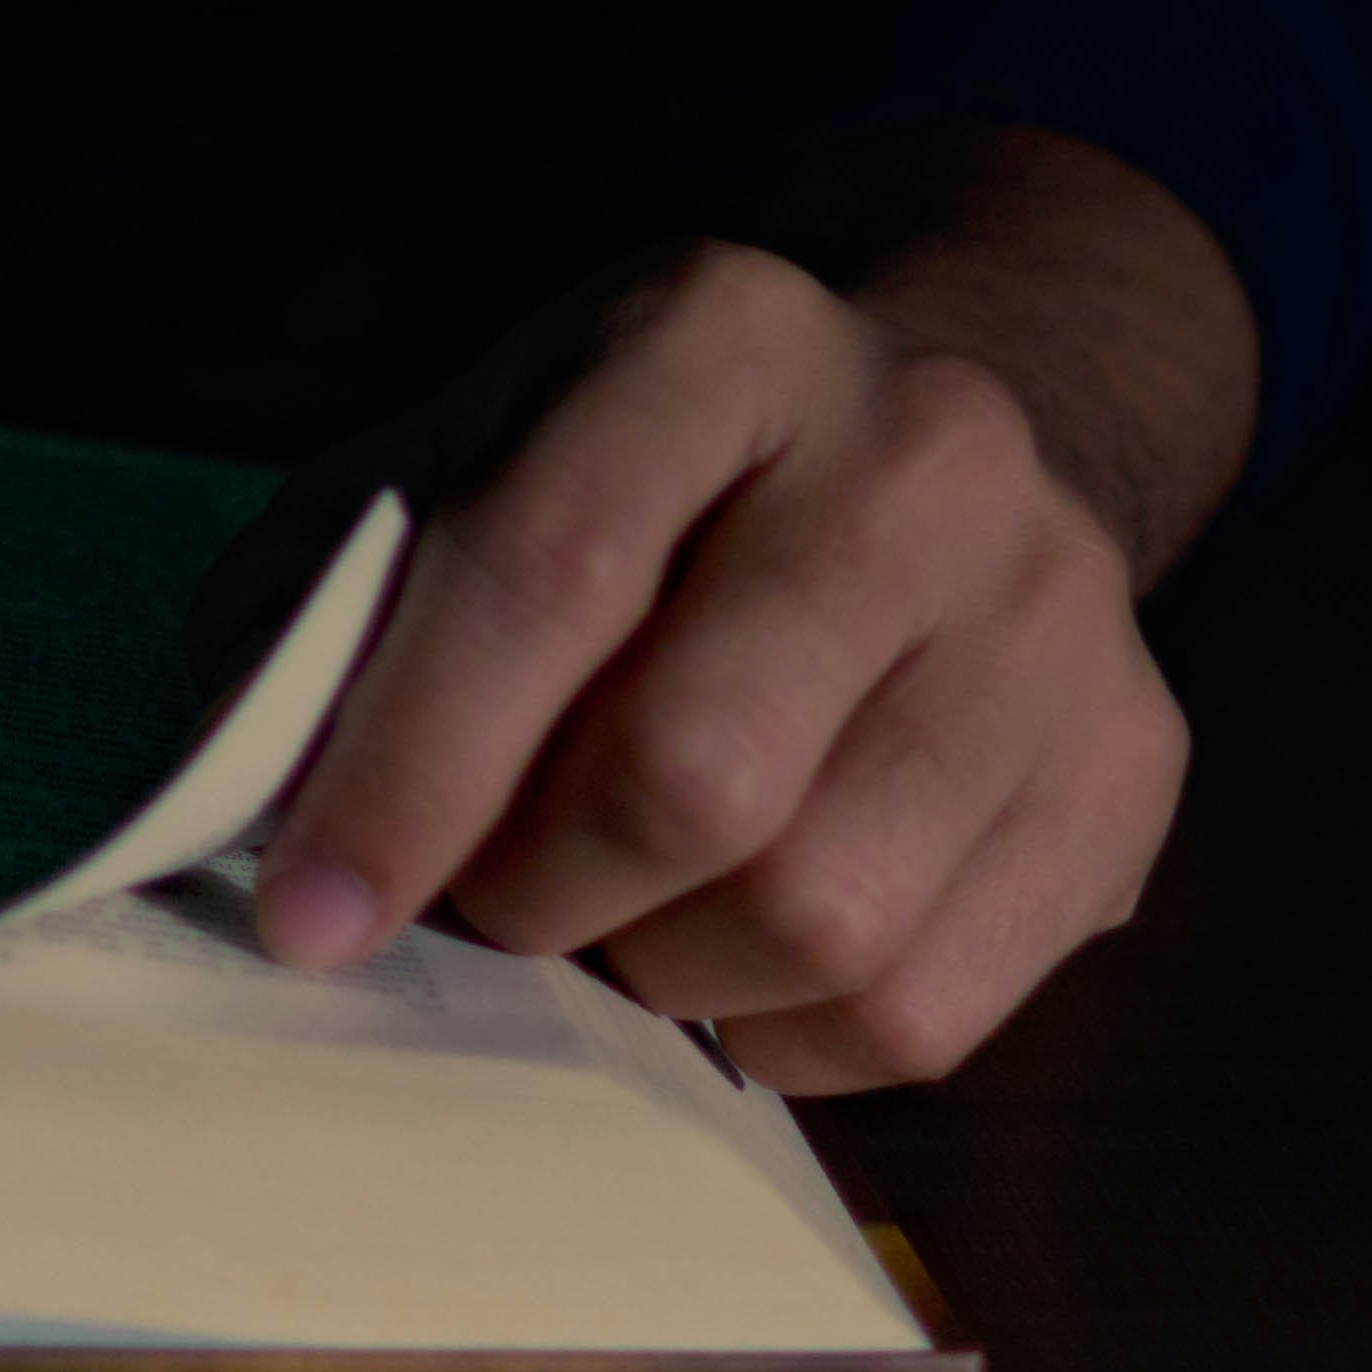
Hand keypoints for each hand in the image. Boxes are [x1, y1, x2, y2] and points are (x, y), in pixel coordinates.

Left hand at [245, 131, 1255, 1090]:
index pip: (550, 574)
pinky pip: (919, 1012)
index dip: (406, 774)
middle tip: (483, 899)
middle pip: (698, 774)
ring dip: (654, 971)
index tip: (308, 923)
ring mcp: (1059, 610)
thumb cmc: (618, 499)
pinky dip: (775, 1034)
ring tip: (612, 912)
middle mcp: (925, 447)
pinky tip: (730, 952)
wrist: (913, 454)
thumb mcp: (436, 486)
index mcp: (718, 337)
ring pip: (816, 919)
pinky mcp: (1132, 765)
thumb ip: (317, 630)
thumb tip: (238, 824)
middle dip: (536, 890)